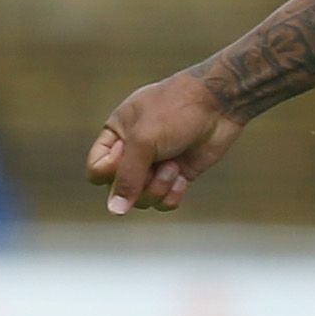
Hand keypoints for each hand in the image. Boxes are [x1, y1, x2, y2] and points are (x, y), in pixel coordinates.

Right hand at [86, 72, 245, 214]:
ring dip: (159, 186)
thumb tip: (115, 210)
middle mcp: (133, 152)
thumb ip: (127, 176)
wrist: (218, 105)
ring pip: (143, 200)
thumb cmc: (175, 112)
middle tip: (154, 165)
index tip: (125, 157)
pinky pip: (165, 201)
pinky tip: (182, 176)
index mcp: (116, 135)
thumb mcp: (143, 140)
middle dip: (139, 183)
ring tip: (173, 166)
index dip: (109, 172)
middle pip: (120, 190)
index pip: (97, 170)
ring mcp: (155, 165)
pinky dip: (173, 193)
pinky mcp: (177, 176)